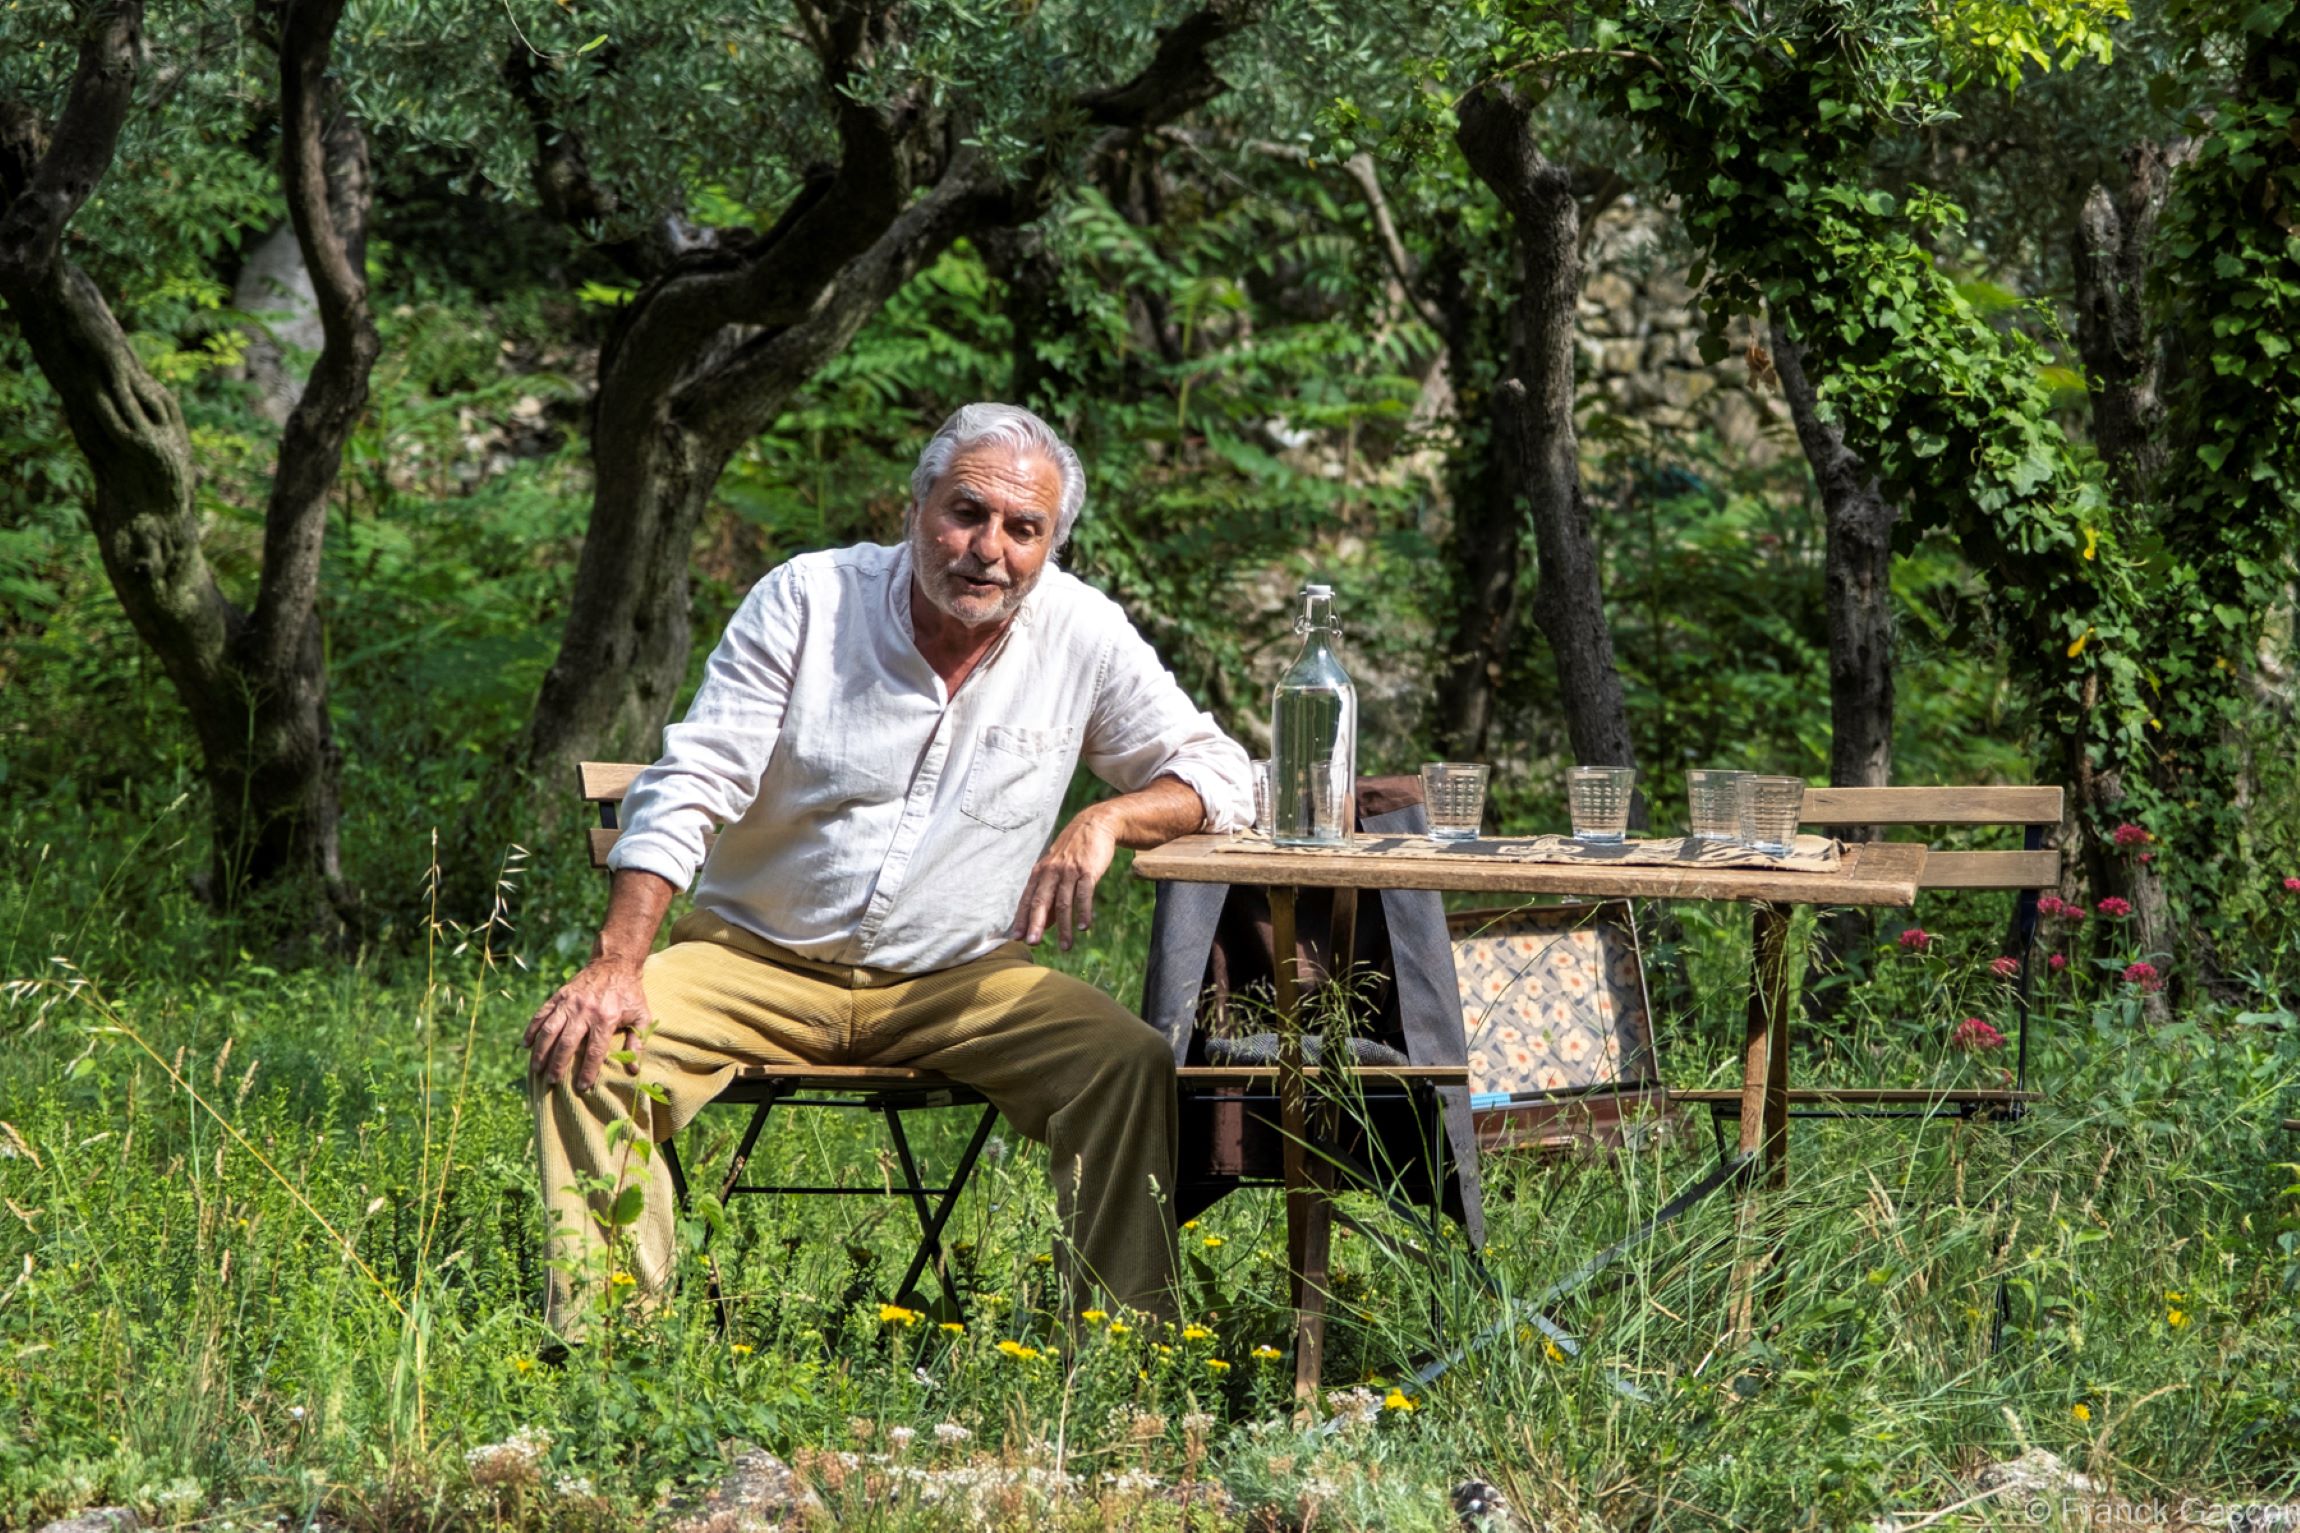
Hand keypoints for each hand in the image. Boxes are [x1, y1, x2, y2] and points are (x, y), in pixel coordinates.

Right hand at [525, 957, 650, 1092]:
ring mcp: (569, 1002)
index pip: (594, 1051)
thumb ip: (638, 1041)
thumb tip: (633, 1068)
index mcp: (606, 1018)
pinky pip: (541, 1014)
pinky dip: (531, 1029)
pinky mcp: (559, 996)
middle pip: (567, 1043)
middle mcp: (584, 1011)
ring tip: (536, 1069)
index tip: (582, 1087)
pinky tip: (526, 1045)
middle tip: (552, 1081)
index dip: (587, 1071)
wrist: (615, 963)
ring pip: (549, 1030)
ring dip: (541, 1051)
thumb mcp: (641, 1015)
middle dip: (558, 1065)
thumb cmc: (630, 993)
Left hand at [1010, 806, 1119, 950]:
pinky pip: (1084, 894)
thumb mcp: (1056, 870)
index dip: (1022, 918)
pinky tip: (1084, 927)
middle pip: (1041, 901)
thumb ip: (1049, 895)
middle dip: (1035, 924)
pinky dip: (1083, 911)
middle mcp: (1051, 872)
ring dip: (1064, 927)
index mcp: (1040, 872)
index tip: (1016, 937)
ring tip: (1065, 946)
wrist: (1094, 825)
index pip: (1028, 899)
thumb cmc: (1073, 853)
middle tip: (1032, 943)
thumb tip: (1043, 924)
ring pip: (1063, 902)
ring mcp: (1069, 871)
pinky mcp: (1087, 871)